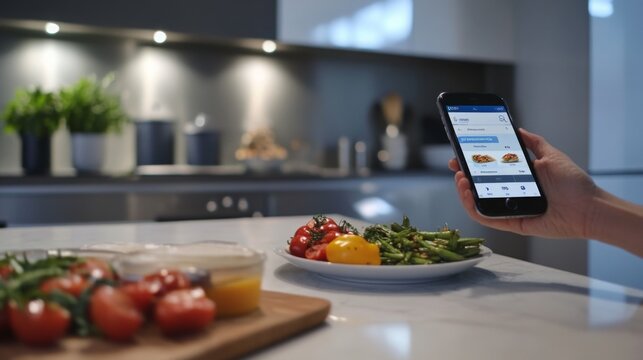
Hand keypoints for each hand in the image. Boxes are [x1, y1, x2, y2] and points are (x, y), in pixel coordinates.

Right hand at [448, 128, 597, 238]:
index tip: (460, 152)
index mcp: (517, 179)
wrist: (588, 207)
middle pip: (478, 187)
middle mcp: (510, 194)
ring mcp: (509, 209)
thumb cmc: (574, 184)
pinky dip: (473, 208)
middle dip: (462, 175)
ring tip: (461, 179)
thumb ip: (533, 142)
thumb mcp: (551, 155)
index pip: (487, 170)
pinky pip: (486, 218)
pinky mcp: (512, 224)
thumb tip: (518, 129)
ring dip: (463, 192)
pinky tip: (468, 194)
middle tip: (455, 164)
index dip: (471, 162)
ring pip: (477, 203)